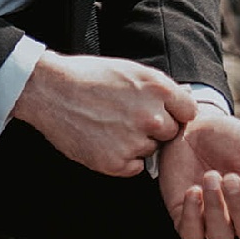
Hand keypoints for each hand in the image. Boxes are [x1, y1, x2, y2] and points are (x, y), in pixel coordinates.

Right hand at [13, 51, 198, 176]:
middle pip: (170, 133)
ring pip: (150, 150)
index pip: (188, 112)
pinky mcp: (115, 162)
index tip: (161, 112)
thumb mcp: (130, 71)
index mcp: (157, 88)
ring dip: (137, 143)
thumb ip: (160, 89)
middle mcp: (150, 116)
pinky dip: (122, 159)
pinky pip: (134, 167)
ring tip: (110, 126)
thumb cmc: (89, 77)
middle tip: (127, 118)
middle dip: (155, 128)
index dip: (174, 112)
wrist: (51, 91)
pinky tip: (103, 140)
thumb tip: (184, 101)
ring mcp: (134, 141)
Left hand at [156, 110, 239, 238]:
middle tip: (229, 177)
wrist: (190, 126)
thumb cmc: (229, 137)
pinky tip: (192, 190)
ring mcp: (213, 218)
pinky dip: (192, 216)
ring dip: (216, 210)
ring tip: (209, 177)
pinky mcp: (186, 217)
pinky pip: (191, 235)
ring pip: (221, 238)